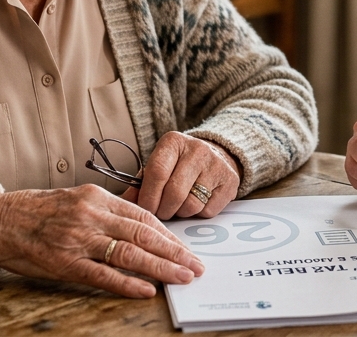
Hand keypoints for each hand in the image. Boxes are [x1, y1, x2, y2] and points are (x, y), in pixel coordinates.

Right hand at [0, 184, 204, 297]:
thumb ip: (106, 210)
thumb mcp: (76, 199)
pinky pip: (104, 274)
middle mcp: (91, 215)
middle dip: (175, 252)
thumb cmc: (37, 212)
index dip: (169, 234)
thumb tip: (141, 226)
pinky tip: (148, 289)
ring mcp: (79, 239)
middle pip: (144, 233)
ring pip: (130, 253)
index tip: (186, 248)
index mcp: (96, 197)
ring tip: (182, 277)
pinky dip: (128, 283)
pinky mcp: (65, 262)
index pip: (143, 215)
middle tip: (196, 266)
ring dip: (161, 267)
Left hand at [123, 131, 240, 219]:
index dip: (148, 196)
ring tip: (178, 206)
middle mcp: (197, 149)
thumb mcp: (159, 164)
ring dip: (180, 213)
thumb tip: (126, 202)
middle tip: (160, 213)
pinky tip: (196, 203)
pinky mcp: (230, 182)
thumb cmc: (180, 164)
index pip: (157, 172)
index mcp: (173, 142)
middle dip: (163, 210)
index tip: (144, 209)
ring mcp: (216, 165)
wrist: (216, 155)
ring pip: (191, 205)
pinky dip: (198, 214)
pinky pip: (208, 211)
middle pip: (174, 192)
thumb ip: (141, 183)